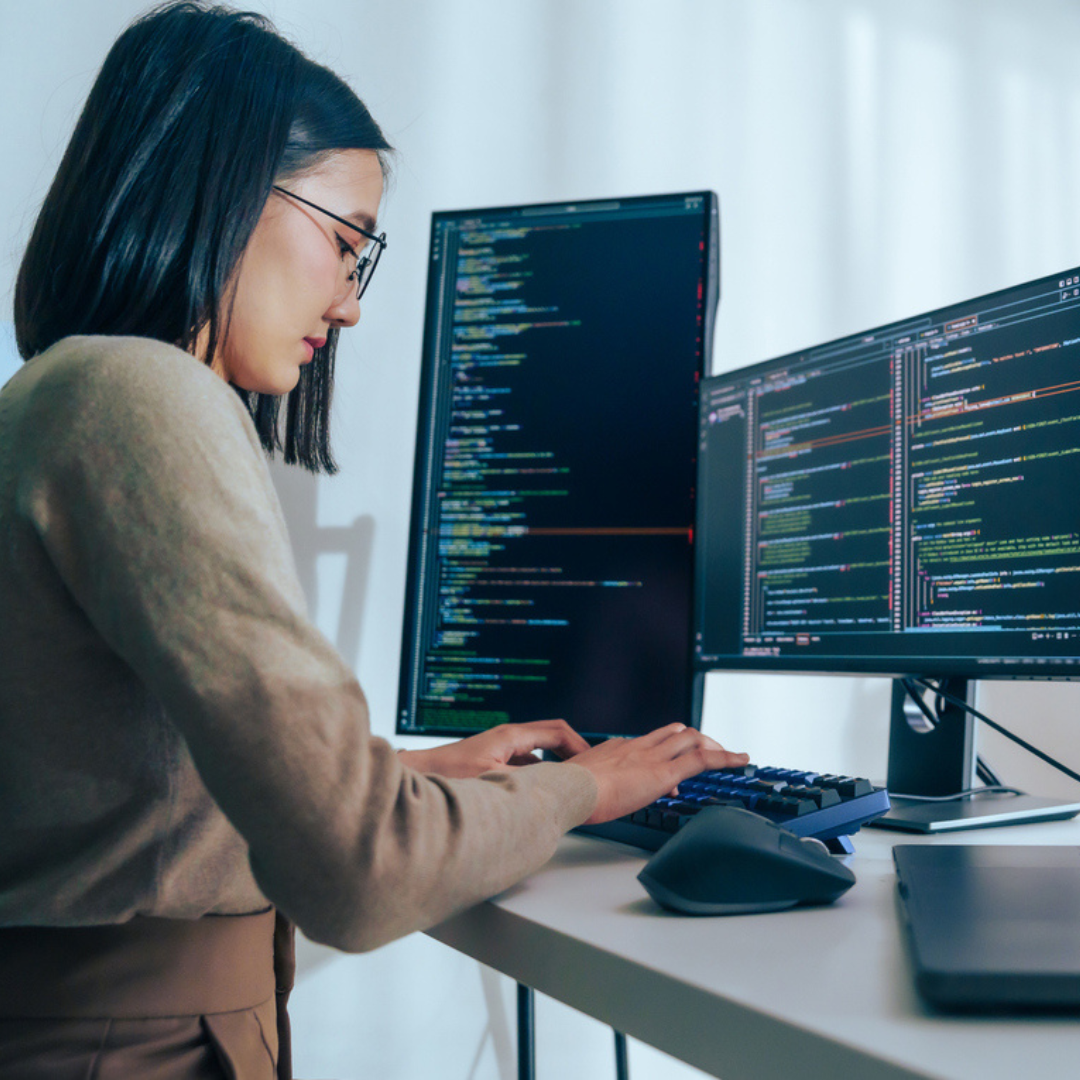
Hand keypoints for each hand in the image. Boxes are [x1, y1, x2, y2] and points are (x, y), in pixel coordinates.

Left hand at [397, 719, 590, 779]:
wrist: (421, 773)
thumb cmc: (448, 774)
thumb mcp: (492, 780)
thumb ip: (524, 781)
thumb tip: (552, 787)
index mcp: (512, 735)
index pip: (558, 731)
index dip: (580, 746)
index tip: (594, 763)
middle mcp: (508, 736)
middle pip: (553, 734)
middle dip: (574, 749)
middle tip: (591, 768)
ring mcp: (501, 746)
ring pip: (541, 747)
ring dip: (558, 760)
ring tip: (572, 779)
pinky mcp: (494, 758)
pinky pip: (528, 758)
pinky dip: (542, 769)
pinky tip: (542, 788)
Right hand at [568, 724, 748, 824]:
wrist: (568, 790)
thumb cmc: (567, 793)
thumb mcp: (578, 787)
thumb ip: (589, 788)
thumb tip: (592, 799)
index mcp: (616, 748)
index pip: (648, 743)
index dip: (664, 753)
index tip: (669, 773)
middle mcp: (637, 746)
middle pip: (674, 732)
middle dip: (695, 740)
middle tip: (708, 752)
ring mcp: (651, 756)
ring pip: (691, 739)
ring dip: (713, 747)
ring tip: (729, 756)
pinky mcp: (663, 772)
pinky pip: (701, 759)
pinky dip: (725, 758)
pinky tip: (741, 760)